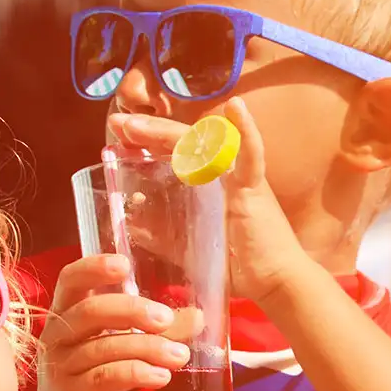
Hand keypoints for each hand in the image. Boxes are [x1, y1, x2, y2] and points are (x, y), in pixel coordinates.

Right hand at [16, 255, 201, 390]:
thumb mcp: (122, 354)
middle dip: (133, 311)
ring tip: (181, 357)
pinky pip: (105, 377)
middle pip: (91, 310)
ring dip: (148, 348)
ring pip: (104, 346)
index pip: (71, 280)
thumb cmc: (95, 389)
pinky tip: (160, 377)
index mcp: (68, 317)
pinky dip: (136, 373)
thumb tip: (198, 317)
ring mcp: (61, 367)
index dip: (94, 268)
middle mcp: (57, 337)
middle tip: (168, 320)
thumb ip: (154, 332)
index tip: (124, 265)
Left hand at [107, 100, 324, 304]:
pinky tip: (237, 108)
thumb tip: (129, 222)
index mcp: (207, 184)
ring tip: (136, 125)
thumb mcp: (189, 246)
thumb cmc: (238, 265)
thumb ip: (162, 233)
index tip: (117, 137)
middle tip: (115, 123)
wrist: (275, 282)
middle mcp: (222, 174)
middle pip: (180, 143)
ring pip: (201, 145)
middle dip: (146, 131)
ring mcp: (238, 177)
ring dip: (166, 132)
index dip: (145, 142)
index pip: (172, 154)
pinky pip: (251, 156)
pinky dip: (247, 132)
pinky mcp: (255, 187)